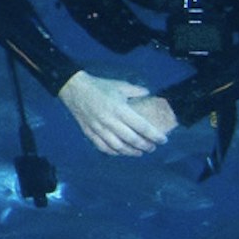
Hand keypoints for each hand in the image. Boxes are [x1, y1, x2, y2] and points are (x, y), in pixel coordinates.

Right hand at [57, 72, 180, 156]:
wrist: (75, 89)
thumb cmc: (99, 87)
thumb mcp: (120, 85)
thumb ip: (136, 91)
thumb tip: (149, 94)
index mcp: (120, 110)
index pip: (142, 127)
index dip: (154, 135)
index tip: (163, 140)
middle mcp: (111, 122)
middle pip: (132, 140)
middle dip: (146, 146)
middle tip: (153, 147)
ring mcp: (99, 129)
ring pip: (119, 147)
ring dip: (132, 152)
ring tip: (140, 152)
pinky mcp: (90, 133)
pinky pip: (104, 147)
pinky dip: (114, 152)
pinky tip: (121, 152)